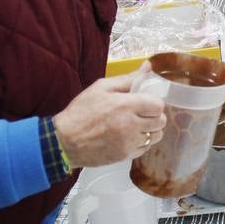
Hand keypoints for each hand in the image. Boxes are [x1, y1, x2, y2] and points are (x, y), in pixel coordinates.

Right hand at [52, 75, 166, 165]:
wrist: (64, 141)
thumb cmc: (80, 112)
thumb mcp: (101, 88)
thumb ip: (127, 79)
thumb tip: (147, 67)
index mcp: (125, 105)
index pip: (158, 105)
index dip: (154, 102)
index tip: (146, 102)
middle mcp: (130, 125)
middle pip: (160, 121)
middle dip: (154, 115)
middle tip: (143, 113)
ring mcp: (128, 143)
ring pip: (155, 136)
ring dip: (150, 130)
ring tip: (137, 125)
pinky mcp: (125, 156)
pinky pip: (145, 149)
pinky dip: (141, 142)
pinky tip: (130, 137)